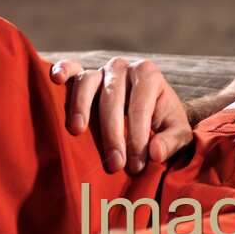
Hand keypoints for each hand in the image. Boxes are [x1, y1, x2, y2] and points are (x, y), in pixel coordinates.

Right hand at [50, 56, 192, 173]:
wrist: (151, 110)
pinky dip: (62, 70)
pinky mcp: (81, 75)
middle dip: (113, 134)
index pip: (140, 108)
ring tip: (78, 131)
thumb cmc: (164, 123)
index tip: (135, 165)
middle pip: (113, 99)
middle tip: (114, 165)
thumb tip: (154, 153)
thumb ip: (171, 142)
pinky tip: (56, 80)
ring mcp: (100, 70)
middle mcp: (123, 68)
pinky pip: (71, 68)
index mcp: (149, 75)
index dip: (137, 137)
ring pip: (88, 83)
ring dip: (81, 106)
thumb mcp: (177, 133)